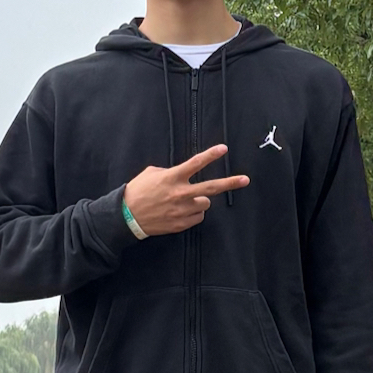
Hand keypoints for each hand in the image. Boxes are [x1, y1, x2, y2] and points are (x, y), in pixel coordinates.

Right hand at [124, 144, 248, 234]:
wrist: (127, 216)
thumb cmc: (138, 191)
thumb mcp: (152, 173)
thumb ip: (171, 172)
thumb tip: (182, 174)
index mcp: (172, 177)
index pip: (196, 163)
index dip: (211, 155)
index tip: (223, 149)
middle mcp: (180, 193)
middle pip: (211, 188)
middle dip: (230, 183)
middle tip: (245, 180)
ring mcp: (182, 210)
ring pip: (205, 203)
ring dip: (199, 200)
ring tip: (185, 201)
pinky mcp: (181, 224)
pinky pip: (198, 216)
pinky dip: (193, 213)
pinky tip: (180, 211)